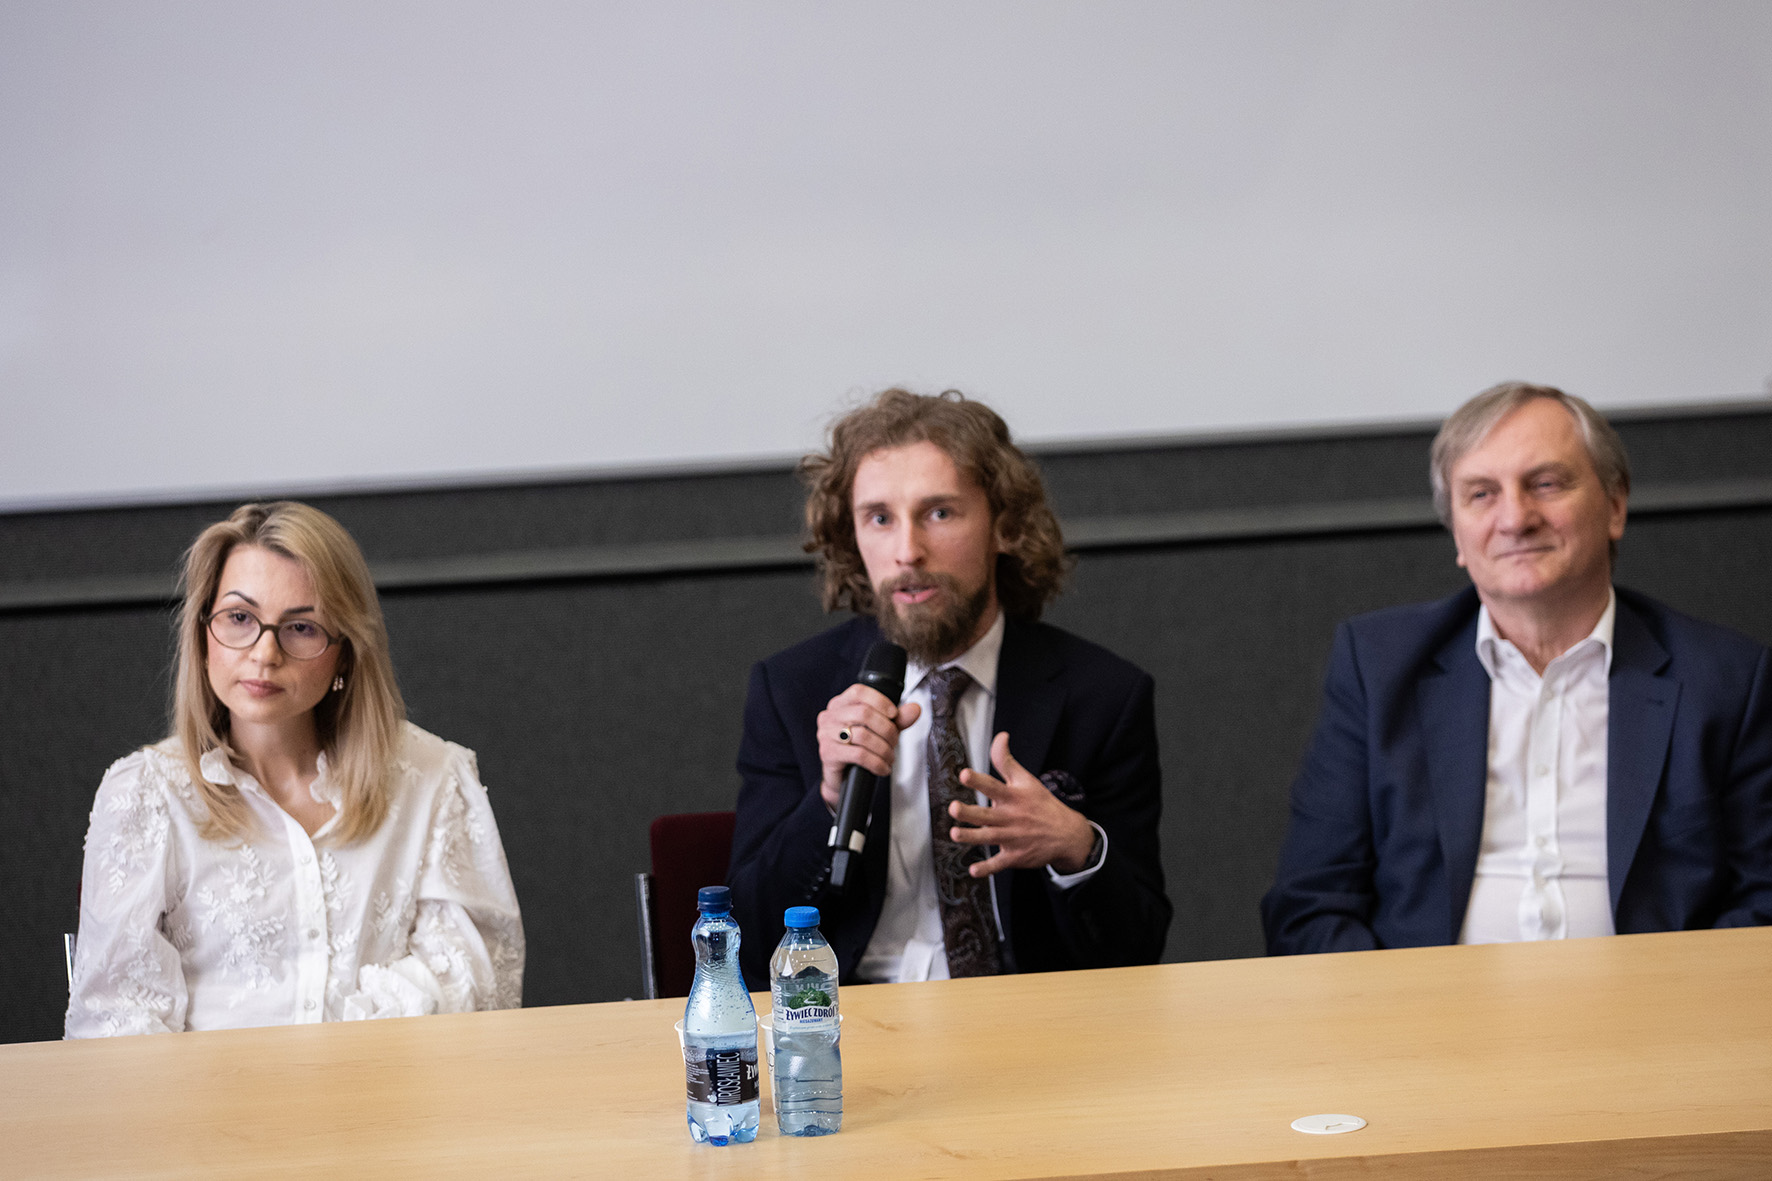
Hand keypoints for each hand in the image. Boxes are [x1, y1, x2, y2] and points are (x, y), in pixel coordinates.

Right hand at [816, 685, 922, 809]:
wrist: (842, 779)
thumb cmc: (858, 749)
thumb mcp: (880, 731)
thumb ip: (897, 719)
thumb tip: (915, 709)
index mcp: (840, 704)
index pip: (858, 692)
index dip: (880, 701)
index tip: (894, 714)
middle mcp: (829, 716)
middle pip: (863, 713)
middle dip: (887, 729)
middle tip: (894, 742)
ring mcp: (826, 734)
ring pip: (862, 735)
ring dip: (883, 749)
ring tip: (889, 757)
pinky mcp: (828, 753)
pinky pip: (858, 755)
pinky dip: (876, 762)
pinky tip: (882, 768)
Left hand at [951, 732, 1096, 875]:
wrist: (1066, 834)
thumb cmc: (1041, 804)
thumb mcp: (1026, 780)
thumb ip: (1007, 760)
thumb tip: (1000, 736)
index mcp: (1013, 797)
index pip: (994, 786)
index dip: (979, 780)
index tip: (964, 775)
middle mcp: (1011, 817)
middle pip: (987, 815)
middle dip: (969, 813)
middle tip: (954, 808)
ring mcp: (1013, 838)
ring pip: (989, 838)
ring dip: (972, 837)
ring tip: (955, 834)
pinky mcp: (1015, 856)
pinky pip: (999, 863)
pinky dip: (988, 869)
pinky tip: (974, 871)